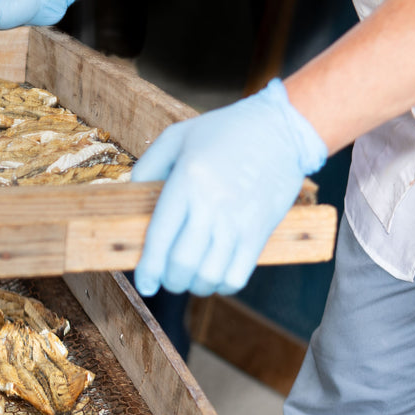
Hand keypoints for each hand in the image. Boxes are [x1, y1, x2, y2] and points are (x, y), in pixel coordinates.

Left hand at [131, 80, 326, 297]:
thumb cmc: (226, 130)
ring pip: (209, 275)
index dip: (149, 268)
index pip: (160, 237)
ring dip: (195, 285)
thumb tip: (132, 196)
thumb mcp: (177, 136)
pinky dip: (221, 284)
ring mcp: (238, 221)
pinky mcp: (260, 231)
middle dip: (170, 280)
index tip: (145, 284)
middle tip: (168, 277)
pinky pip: (237, 275)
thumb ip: (148, 166)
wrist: (282, 128)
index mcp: (187, 182)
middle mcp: (211, 205)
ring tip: (192, 277)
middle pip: (182, 263)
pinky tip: (216, 275)